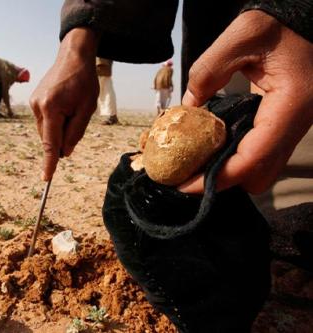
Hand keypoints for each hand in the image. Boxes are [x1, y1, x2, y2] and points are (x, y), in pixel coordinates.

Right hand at [30, 28, 99, 180]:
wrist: (73, 57)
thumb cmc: (83, 82)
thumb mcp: (86, 109)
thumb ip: (75, 133)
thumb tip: (64, 153)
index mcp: (51, 108)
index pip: (50, 143)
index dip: (49, 162)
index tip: (46, 178)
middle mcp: (38, 107)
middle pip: (49, 137)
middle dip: (62, 138)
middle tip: (76, 117)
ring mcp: (33, 103)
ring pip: (46, 130)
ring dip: (58, 128)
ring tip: (71, 107)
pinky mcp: (34, 101)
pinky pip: (44, 121)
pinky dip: (54, 121)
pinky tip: (64, 106)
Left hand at [179, 10, 312, 193]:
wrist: (304, 22)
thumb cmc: (278, 24)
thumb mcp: (242, 35)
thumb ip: (209, 70)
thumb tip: (187, 107)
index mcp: (291, 105)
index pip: (253, 158)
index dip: (217, 178)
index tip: (184, 184)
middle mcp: (296, 123)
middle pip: (259, 174)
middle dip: (222, 181)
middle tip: (185, 175)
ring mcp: (292, 126)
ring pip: (261, 168)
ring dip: (229, 172)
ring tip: (193, 164)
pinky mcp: (283, 124)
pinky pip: (260, 153)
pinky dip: (235, 158)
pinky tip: (211, 148)